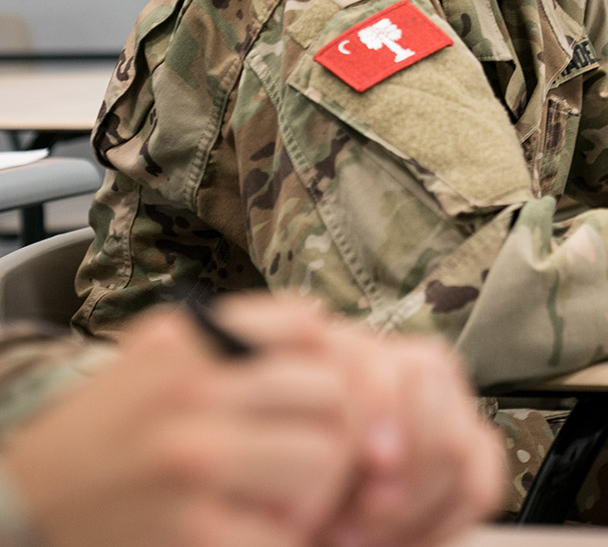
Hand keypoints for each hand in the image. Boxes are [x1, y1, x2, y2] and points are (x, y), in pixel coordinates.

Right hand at [0, 295, 505, 546]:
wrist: (22, 512)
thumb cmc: (106, 435)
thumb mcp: (156, 358)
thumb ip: (237, 334)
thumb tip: (325, 323)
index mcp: (187, 341)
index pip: (310, 327)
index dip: (330, 366)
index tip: (321, 400)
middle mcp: (190, 390)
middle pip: (331, 393)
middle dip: (334, 431)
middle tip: (310, 461)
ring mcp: (193, 461)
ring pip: (324, 458)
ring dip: (318, 490)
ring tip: (283, 502)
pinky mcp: (193, 532)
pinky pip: (290, 530)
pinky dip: (287, 539)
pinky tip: (255, 535)